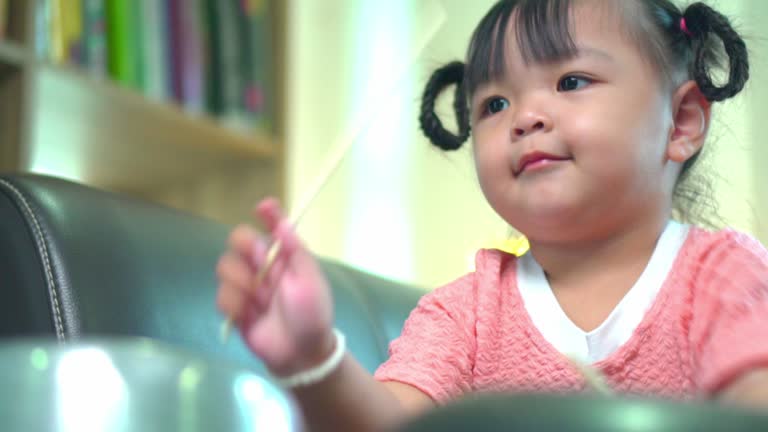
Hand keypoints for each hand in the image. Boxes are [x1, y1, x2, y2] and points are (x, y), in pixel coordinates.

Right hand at [216, 198, 334, 375]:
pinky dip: (232, 302)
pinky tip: (248, 312)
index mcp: (284, 257)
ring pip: (226, 266)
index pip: (273, 226)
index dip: (268, 213)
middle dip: (244, 245)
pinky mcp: (235, 308)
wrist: (302, 353)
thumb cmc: (313, 314)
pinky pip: (222, 295)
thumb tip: (283, 222)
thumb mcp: (310, 280)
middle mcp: (263, 267)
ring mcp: (247, 287)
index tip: (263, 207)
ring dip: (239, 279)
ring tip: (257, 296)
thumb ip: (296, 250)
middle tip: (256, 259)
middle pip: (240, 240)